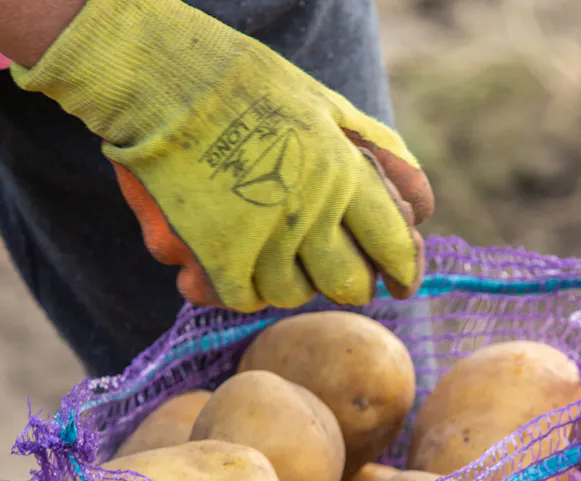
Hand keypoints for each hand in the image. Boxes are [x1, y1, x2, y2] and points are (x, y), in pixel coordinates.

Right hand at [9, 0, 433, 312]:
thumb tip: (420, 210)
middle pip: (349, 285)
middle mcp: (307, 212)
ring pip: (294, 295)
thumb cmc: (247, 88)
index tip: (400, 278)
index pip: (393, 243)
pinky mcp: (214, 262)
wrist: (159, 81)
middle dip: (346, 277)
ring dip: (289, 277)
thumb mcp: (328, 107)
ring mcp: (259, 242)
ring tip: (270, 240)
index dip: (403, 266)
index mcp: (342, 170)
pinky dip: (242, 283)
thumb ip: (380, 159)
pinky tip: (232, 250)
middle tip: (330, 261)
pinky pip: (244, 299)